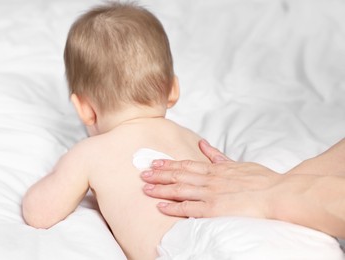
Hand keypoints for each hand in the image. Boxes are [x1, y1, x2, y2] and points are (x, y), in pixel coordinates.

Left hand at [141, 140, 281, 217]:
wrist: (278, 194)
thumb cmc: (262, 180)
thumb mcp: (238, 163)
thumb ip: (218, 156)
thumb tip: (204, 145)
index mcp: (216, 169)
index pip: (186, 164)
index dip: (169, 164)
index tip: (155, 163)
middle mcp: (210, 179)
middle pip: (179, 174)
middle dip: (159, 174)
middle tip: (143, 173)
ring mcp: (210, 194)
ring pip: (180, 189)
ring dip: (160, 188)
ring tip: (145, 187)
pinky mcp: (214, 209)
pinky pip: (189, 208)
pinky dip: (173, 207)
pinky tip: (160, 206)